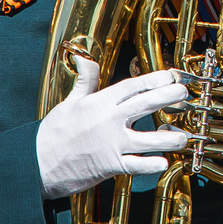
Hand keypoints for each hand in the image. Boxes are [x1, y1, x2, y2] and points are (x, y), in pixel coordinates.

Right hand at [36, 56, 190, 200]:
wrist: (38, 163)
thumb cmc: (54, 133)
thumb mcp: (69, 102)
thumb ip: (84, 81)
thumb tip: (82, 58)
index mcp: (99, 102)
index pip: (133, 85)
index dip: (155, 78)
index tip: (171, 76)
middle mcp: (109, 120)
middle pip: (146, 104)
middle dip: (169, 97)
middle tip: (184, 94)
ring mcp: (112, 143)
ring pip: (150, 138)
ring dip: (170, 137)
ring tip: (183, 136)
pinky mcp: (111, 165)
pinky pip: (138, 165)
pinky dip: (153, 164)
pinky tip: (165, 162)